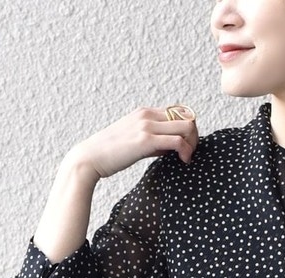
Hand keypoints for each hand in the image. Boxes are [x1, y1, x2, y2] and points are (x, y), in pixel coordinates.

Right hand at [69, 104, 198, 179]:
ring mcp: (146, 125)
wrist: (90, 158)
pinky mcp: (145, 140)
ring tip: (188, 157)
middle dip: (194, 134)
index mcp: (144, 112)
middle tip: (190, 152)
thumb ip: (153, 141)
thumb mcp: (134, 142)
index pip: (178, 110)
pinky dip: (186, 150)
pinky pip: (177, 141)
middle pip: (187, 115)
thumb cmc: (109, 154)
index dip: (188, 126)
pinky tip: (184, 161)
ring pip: (186, 126)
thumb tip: (171, 148)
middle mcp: (147, 114)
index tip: (186, 143)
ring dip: (193, 142)